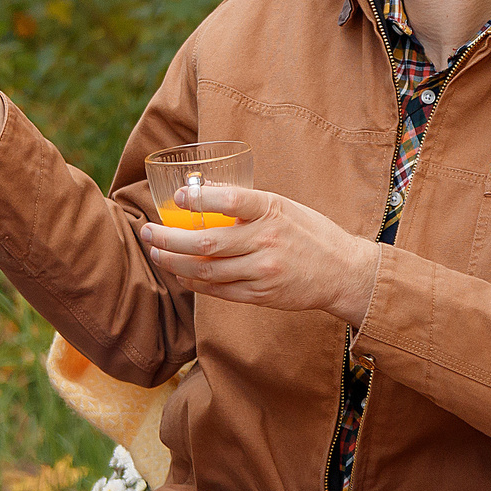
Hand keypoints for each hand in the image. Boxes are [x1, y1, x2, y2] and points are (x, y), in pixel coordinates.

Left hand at [138, 184, 379, 322]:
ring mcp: (262, 271)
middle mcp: (266, 241)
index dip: (200, 198)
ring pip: (206, 271)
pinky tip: (180, 275)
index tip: (178, 195)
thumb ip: (248, 205)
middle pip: (206, 242)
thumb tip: (203, 195)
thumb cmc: (310, 233)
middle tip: (147, 232)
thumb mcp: (284, 206)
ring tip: (156, 253)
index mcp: (272, 210)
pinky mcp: (261, 295)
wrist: (343, 272)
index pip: (232, 200)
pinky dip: (194, 283)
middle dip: (169, 239)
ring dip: (174, 263)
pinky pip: (219, 291)